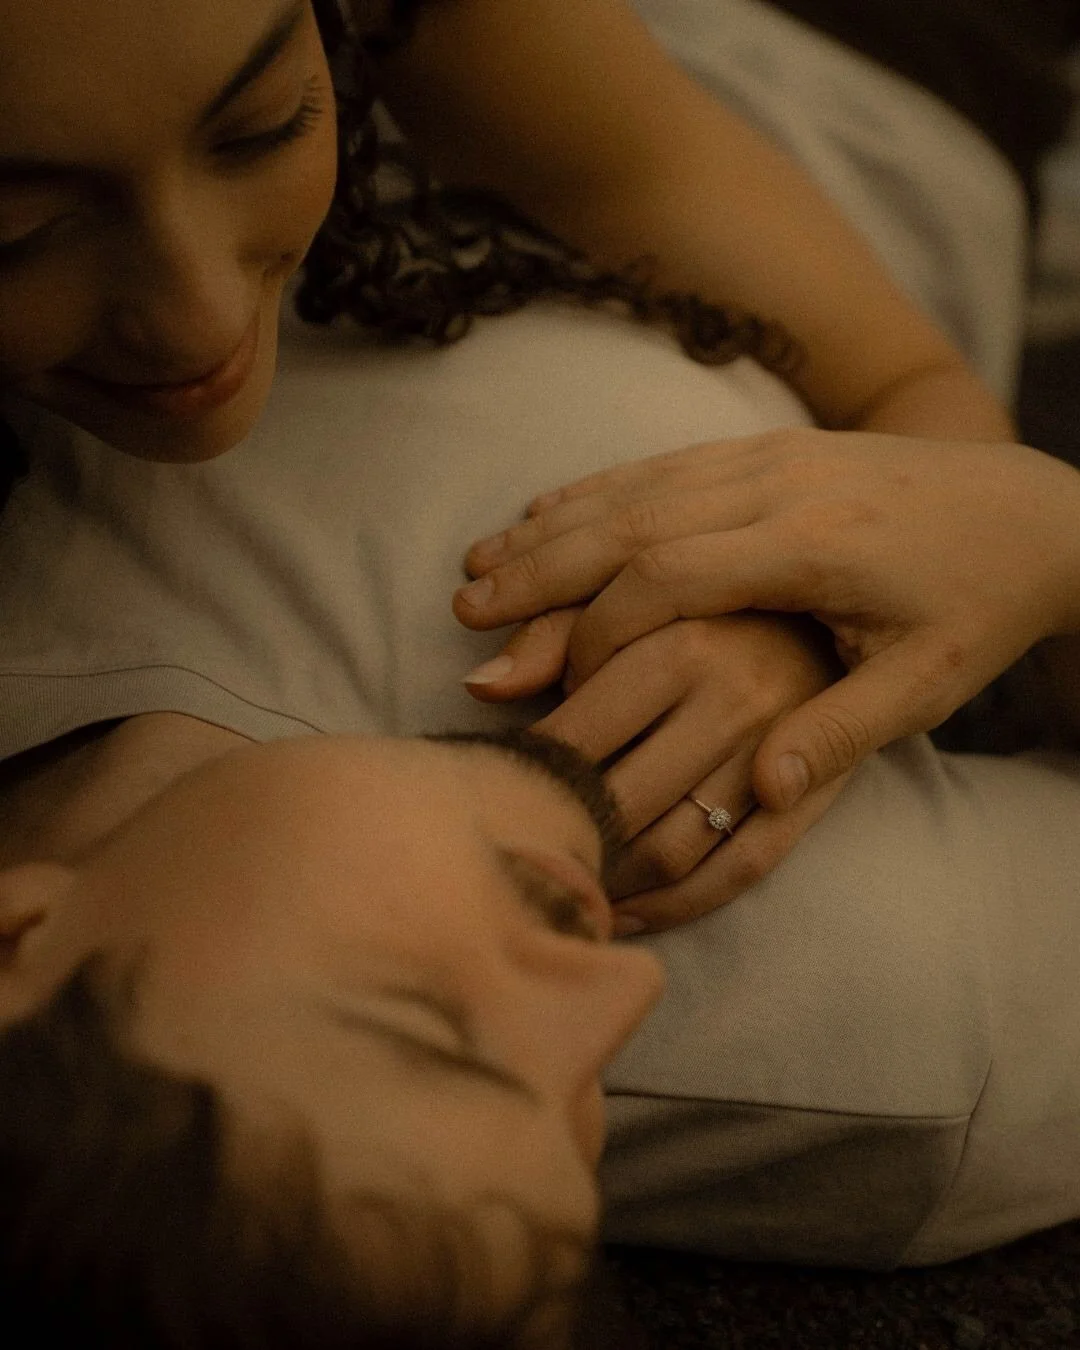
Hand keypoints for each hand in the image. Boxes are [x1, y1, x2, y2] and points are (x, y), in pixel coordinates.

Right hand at [455, 429, 1079, 809]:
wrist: (1035, 512)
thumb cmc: (976, 607)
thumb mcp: (925, 686)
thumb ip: (839, 736)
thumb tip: (758, 793)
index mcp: (814, 546)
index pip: (671, 576)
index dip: (595, 625)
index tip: (544, 676)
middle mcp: (780, 486)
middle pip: (631, 519)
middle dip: (542, 566)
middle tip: (467, 605)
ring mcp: (772, 456)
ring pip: (637, 484)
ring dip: (554, 524)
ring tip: (481, 561)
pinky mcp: (771, 447)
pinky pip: (664, 463)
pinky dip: (598, 489)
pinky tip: (548, 509)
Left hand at [468, 607, 844, 932]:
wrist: (847, 593)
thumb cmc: (714, 594)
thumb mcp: (633, 592)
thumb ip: (552, 632)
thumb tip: (479, 687)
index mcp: (683, 644)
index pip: (577, 740)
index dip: (530, 779)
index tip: (506, 790)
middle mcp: (733, 703)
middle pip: (621, 805)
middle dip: (563, 842)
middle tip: (522, 856)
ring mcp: (777, 758)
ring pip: (673, 852)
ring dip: (611, 884)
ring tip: (566, 889)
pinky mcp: (812, 798)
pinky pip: (736, 872)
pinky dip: (675, 907)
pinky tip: (626, 912)